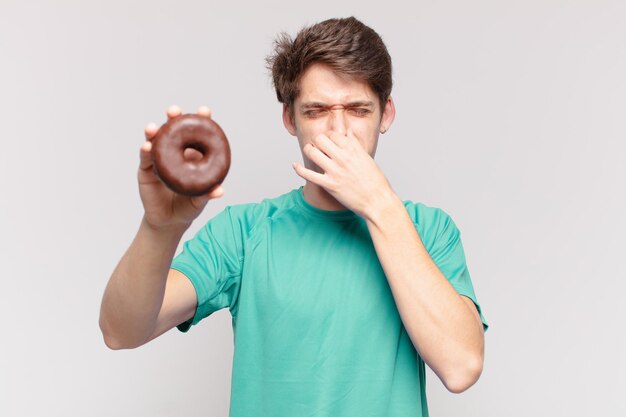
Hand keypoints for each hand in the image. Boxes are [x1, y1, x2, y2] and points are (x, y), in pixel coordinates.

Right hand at [138, 105, 223, 230]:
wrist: (169, 221)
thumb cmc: (188, 206)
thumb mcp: (200, 201)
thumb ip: (208, 194)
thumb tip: (219, 191)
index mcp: (192, 155)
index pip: (196, 134)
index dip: (200, 121)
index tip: (205, 110)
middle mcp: (175, 153)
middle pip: (174, 131)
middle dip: (174, 118)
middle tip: (174, 111)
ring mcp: (159, 159)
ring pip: (156, 141)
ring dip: (154, 131)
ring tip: (153, 128)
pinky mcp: (146, 170)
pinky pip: (145, 158)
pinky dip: (145, 150)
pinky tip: (146, 146)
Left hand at [292, 129, 396, 219]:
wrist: (378, 201)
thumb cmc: (375, 181)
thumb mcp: (367, 158)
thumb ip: (355, 144)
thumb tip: (348, 131)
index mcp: (353, 150)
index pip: (333, 134)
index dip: (329, 136)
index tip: (329, 141)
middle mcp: (343, 158)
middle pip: (320, 139)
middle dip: (317, 141)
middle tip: (318, 146)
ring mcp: (335, 171)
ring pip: (312, 152)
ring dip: (308, 150)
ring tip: (310, 152)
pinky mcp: (329, 185)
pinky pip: (309, 174)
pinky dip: (299, 169)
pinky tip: (295, 165)